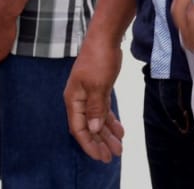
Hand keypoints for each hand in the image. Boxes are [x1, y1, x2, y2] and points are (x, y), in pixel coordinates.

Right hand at [64, 33, 125, 162]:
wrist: (105, 37)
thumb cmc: (98, 59)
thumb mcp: (98, 85)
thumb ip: (95, 108)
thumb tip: (92, 129)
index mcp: (74, 99)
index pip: (79, 128)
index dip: (89, 144)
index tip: (100, 157)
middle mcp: (79, 100)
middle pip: (88, 127)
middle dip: (100, 143)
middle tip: (112, 157)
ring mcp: (89, 95)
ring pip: (97, 120)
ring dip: (107, 134)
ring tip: (119, 148)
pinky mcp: (99, 89)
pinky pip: (103, 110)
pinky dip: (110, 120)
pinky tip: (120, 130)